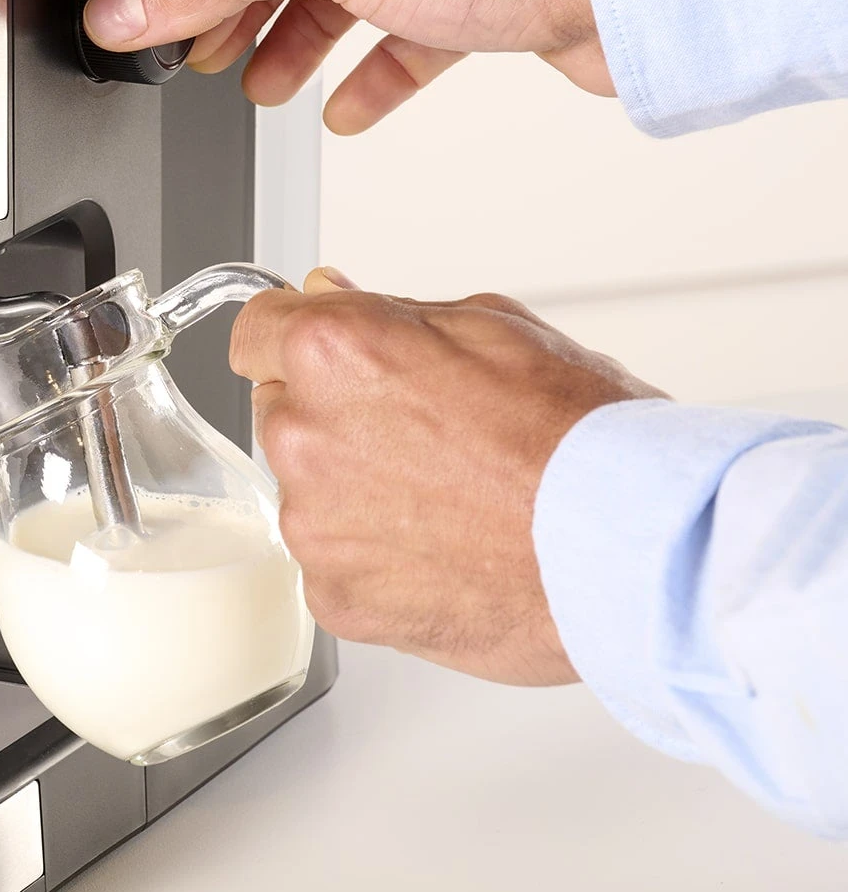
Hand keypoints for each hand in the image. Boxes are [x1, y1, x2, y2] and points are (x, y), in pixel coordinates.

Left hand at [234, 269, 661, 684]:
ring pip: (306, 490)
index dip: (292, 340)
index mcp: (334, 352)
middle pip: (281, 410)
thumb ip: (388, 313)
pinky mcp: (334, 596)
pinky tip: (443, 549)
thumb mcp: (494, 326)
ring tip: (447, 500)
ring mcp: (314, 523)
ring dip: (352, 490)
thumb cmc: (583, 440)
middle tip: (420, 435)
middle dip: (332, 415)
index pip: (256, 331)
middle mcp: (305, 434)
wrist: (635, 553)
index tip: (320, 357)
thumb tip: (329, 296)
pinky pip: (333, 562)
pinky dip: (374, 558)